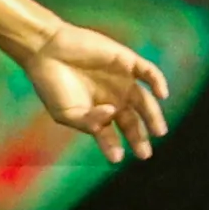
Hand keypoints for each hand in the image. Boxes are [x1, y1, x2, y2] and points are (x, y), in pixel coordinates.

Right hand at [17, 22, 170, 163]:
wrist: (47, 51)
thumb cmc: (51, 84)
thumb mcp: (64, 112)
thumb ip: (87, 122)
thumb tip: (111, 115)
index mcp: (97, 113)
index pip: (111, 134)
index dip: (114, 146)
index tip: (117, 158)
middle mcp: (113, 98)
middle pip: (132, 121)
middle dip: (139, 137)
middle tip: (144, 154)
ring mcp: (122, 81)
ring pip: (144, 101)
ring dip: (153, 116)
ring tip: (159, 132)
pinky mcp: (126, 62)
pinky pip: (148, 73)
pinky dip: (157, 82)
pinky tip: (161, 95)